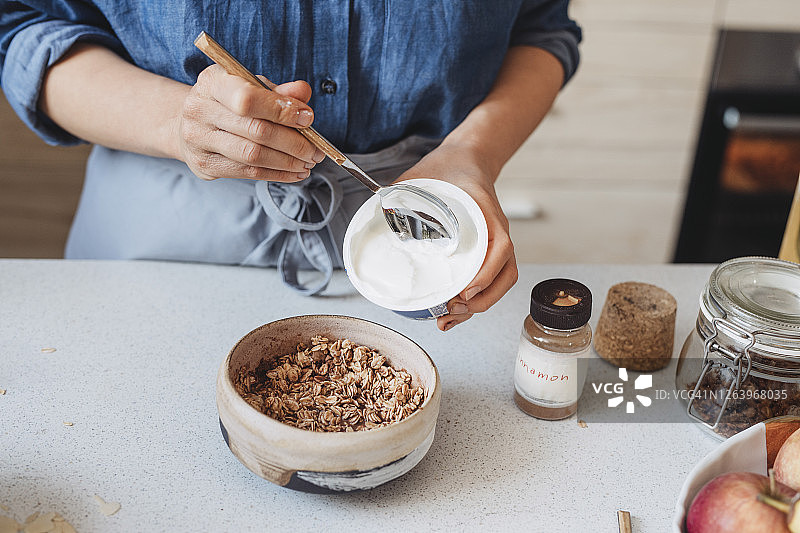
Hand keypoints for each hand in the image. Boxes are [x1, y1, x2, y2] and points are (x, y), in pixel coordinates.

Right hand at [177, 65, 324, 180]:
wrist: (192, 123)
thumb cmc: (230, 101)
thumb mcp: (252, 86)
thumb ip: (278, 91)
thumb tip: (303, 93)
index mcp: (212, 82)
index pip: (248, 99)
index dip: (281, 110)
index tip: (308, 119)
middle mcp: (199, 109)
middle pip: (255, 131)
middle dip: (293, 142)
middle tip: (315, 150)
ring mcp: (198, 140)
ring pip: (253, 155)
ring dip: (287, 162)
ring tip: (308, 162)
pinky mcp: (205, 165)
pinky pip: (248, 172)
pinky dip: (277, 174)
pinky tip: (295, 172)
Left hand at [396, 142, 517, 330]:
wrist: (467, 159)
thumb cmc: (447, 169)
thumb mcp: (422, 176)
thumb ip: (399, 193)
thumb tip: (372, 211)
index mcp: (486, 214)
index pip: (500, 248)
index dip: (486, 273)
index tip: (465, 290)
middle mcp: (496, 232)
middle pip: (503, 275)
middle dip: (480, 301)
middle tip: (450, 311)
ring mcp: (494, 244)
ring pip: (499, 282)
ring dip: (479, 306)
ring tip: (450, 319)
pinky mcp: (486, 252)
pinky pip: (491, 279)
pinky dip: (477, 299)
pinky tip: (455, 311)